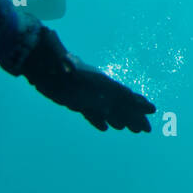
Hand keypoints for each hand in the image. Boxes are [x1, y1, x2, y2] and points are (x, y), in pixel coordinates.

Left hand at [15, 27, 154, 132]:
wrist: (40, 62)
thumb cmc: (54, 68)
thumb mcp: (71, 77)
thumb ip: (81, 82)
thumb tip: (105, 105)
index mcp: (100, 84)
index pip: (124, 95)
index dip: (138, 103)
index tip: (152, 110)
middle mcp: (97, 89)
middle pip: (120, 105)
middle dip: (134, 117)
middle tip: (147, 130)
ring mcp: (86, 95)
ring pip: (107, 110)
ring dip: (119, 120)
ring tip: (130, 130)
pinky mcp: (74, 100)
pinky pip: (90, 112)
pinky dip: (98, 120)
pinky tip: (104, 128)